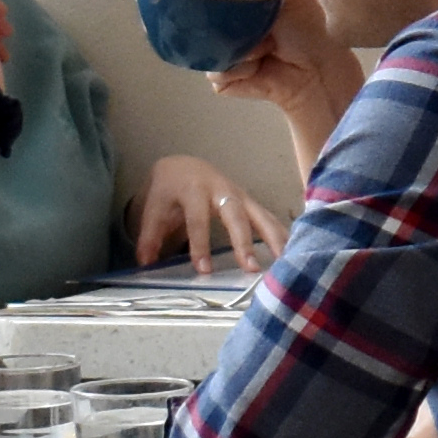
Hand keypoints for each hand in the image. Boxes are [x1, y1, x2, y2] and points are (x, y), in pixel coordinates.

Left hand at [135, 151, 279, 273]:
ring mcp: (240, 195)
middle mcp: (221, 190)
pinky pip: (269, 217)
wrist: (184, 166)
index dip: (200, 245)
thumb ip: (149, 236)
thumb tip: (145, 264)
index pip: (197, 219)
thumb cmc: (169, 190)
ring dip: (273, 238)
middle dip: (244, 241)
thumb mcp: (154, 208)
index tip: (204, 270)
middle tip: (250, 267)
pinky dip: (282, 233)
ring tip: (284, 262)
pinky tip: (293, 252)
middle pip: (236, 215)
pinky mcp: (251, 202)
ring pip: (260, 214)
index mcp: (194, 190)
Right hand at [202, 0, 355, 147]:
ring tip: (266, 47)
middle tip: (246, 20)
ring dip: (238, 46)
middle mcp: (227, 25)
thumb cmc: (307, 27)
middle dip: (217, 18)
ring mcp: (224, 51)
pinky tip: (259, 66)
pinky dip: (238, 69)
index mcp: (238, 1)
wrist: (318, 70)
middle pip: (197, 17)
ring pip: (205, 46)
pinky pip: (215, 72)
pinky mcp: (225, 77)